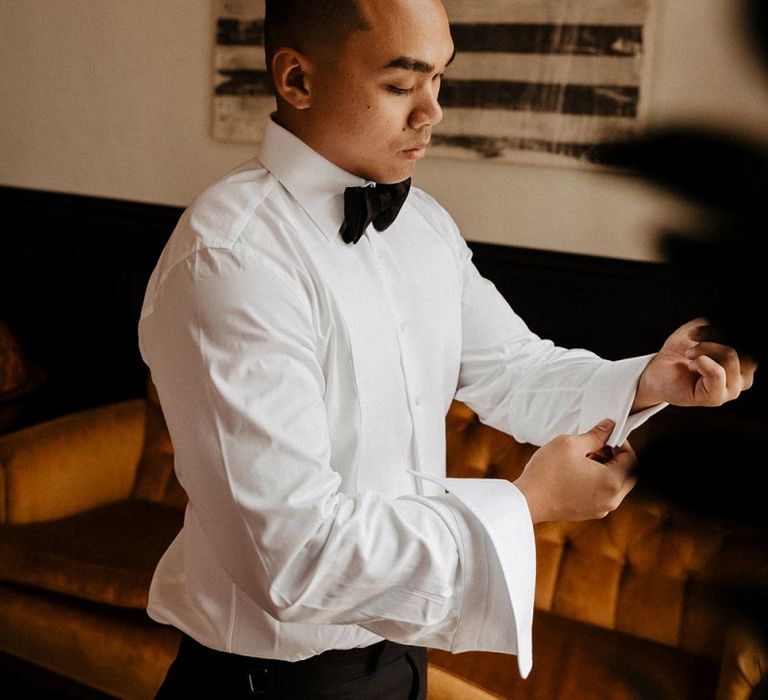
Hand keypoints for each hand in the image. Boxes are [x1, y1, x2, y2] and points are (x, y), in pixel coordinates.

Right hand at [513, 420, 636, 522]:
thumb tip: (609, 426)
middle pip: (628, 474)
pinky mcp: (589, 513)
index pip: (631, 459)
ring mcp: (600, 509)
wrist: (527, 500)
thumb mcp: (571, 444)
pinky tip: (578, 472)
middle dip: (616, 457)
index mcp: (612, 482)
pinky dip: (598, 481)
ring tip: (583, 458)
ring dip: (607, 469)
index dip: (621, 443)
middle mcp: (611, 499)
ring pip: (616, 485)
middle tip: (596, 446)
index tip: (605, 435)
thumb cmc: (547, 472)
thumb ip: (595, 435)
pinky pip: (603, 494)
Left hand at [633, 318, 756, 410]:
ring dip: (705, 347)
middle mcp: (743, 379)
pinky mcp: (715, 398)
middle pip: (741, 348)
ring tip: (690, 353)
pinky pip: (717, 373)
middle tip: (692, 337)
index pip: (747, 343)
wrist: (657, 368)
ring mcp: (730, 390)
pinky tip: (692, 365)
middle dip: (714, 336)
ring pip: (730, 357)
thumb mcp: (703, 330)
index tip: (700, 328)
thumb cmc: (681, 350)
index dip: (724, 331)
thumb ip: (720, 328)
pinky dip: (701, 362)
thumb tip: (731, 328)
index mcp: (745, 363)